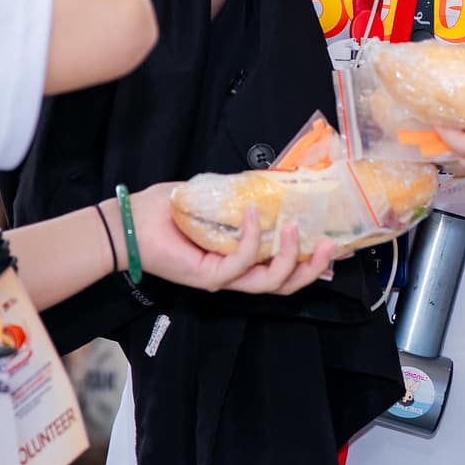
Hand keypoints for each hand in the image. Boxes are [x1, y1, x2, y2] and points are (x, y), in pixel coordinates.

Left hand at [127, 185, 335, 294]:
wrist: (130, 222)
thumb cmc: (166, 209)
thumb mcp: (213, 196)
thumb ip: (239, 193)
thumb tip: (268, 180)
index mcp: (240, 257)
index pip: (282, 267)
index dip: (311, 260)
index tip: (335, 242)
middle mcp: (235, 273)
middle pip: (284, 284)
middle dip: (312, 268)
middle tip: (331, 245)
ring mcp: (222, 278)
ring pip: (269, 282)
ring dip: (289, 256)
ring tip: (297, 227)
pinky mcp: (208, 276)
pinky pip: (241, 263)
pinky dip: (252, 238)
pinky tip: (255, 213)